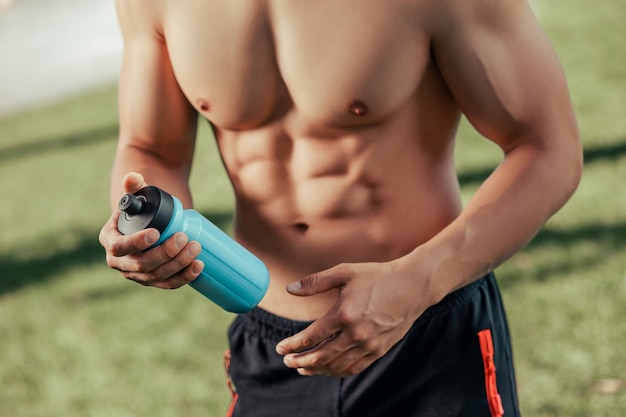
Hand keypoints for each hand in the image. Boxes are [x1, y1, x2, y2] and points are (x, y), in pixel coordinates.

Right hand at [98, 172, 203, 288]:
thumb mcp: (136, 197)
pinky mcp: (153, 280)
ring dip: (178, 264)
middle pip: (141, 264)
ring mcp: (137, 274)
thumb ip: (134, 185)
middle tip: (184, 238)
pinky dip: (184, 278)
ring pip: (157, 276)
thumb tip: (133, 177)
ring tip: (196, 248)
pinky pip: (168, 284)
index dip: (137, 242)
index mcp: (110, 241)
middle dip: (164, 253)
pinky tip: (198, 267)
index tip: (157, 233)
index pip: (119, 247)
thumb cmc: (141, 209)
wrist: (149, 224)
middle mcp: (120, 262)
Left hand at [275, 261, 432, 376]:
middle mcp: (356, 334)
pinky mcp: (379, 350)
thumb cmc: (377, 276)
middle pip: (321, 356)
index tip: (280, 348)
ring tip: (302, 367)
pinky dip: (336, 371)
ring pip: (336, 366)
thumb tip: (290, 289)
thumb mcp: (345, 272)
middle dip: (299, 361)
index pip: (311, 337)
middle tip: (287, 361)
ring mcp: (369, 345)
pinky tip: (326, 368)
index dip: (292, 345)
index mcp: (344, 314)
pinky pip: (354, 368)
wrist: (413, 286)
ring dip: (316, 369)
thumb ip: (316, 282)